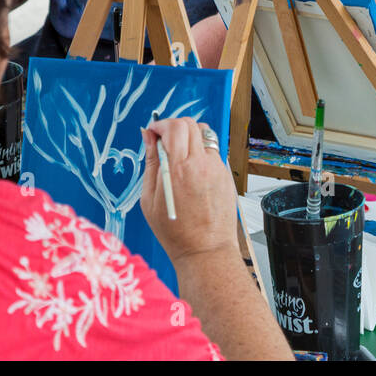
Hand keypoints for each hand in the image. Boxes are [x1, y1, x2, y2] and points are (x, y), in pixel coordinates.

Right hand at [141, 118, 238, 261]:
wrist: (206, 251)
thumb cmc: (175, 232)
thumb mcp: (149, 199)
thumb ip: (151, 163)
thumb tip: (148, 137)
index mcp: (179, 170)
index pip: (174, 127)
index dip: (160, 125)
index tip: (153, 132)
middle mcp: (201, 164)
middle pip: (190, 124)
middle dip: (174, 127)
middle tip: (164, 141)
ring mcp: (217, 168)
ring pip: (204, 136)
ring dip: (189, 139)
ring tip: (179, 158)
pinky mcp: (226, 175)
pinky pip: (213, 152)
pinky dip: (201, 153)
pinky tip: (193, 173)